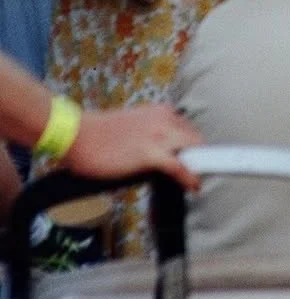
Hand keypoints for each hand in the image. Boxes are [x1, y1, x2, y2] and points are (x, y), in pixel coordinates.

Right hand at [63, 104, 204, 191]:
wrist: (77, 135)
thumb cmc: (100, 135)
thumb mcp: (135, 126)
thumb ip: (153, 133)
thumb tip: (165, 150)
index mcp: (161, 112)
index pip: (189, 129)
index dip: (196, 146)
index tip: (201, 158)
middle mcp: (164, 119)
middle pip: (195, 139)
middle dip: (201, 156)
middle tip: (203, 172)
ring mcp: (159, 135)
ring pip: (192, 150)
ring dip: (199, 166)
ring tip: (200, 181)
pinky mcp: (151, 153)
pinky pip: (179, 166)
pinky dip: (190, 177)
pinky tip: (194, 185)